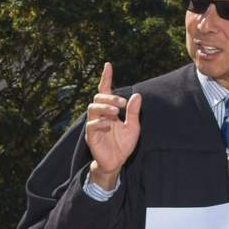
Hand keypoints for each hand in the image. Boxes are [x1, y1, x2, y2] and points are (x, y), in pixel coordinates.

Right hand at [83, 62, 141, 188]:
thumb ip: (133, 112)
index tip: (108, 65)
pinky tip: (108, 125)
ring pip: (92, 108)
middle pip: (98, 98)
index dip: (106, 78)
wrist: (117, 163)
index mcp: (110, 110)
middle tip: (122, 104)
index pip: (105, 90)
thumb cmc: (123, 144)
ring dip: (104, 107)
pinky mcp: (91, 136)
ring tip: (116, 113)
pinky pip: (91, 125)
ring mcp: (94, 124)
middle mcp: (100, 115)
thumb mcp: (133, 127)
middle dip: (109, 98)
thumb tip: (137, 95)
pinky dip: (100, 122)